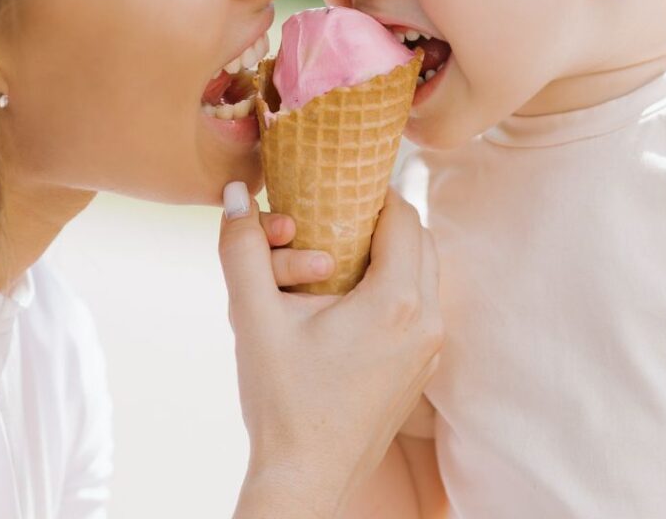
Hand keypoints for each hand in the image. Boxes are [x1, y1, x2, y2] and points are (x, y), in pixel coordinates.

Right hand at [219, 184, 441, 518]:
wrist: (305, 480)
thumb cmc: (281, 401)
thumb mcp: (253, 317)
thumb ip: (242, 248)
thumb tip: (236, 191)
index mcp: (395, 301)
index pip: (402, 214)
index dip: (372, 190)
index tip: (339, 184)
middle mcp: (426, 321)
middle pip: (419, 238)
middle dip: (380, 219)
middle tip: (334, 217)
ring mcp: (429, 349)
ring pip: (425, 271)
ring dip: (390, 252)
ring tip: (339, 255)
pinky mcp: (421, 370)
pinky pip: (421, 304)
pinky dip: (396, 284)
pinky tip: (350, 297)